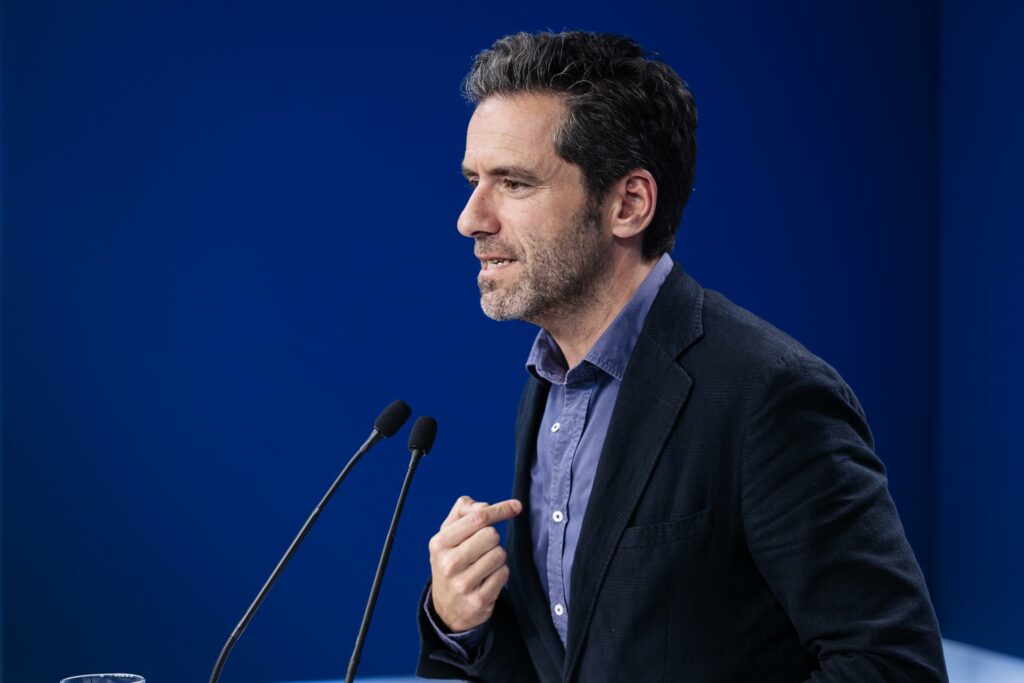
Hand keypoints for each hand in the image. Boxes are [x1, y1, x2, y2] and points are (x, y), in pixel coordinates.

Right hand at [429, 496, 521, 631]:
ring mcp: (463, 584)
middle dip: (493, 539)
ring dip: (497, 557)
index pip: (477, 518)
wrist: (447, 608)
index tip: (516, 506)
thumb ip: (463, 511)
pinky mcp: (479, 600)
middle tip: (482, 549)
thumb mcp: (448, 535)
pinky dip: (500, 573)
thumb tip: (485, 506)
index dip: (499, 509)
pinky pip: (503, 574)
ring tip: (483, 566)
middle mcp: (449, 564)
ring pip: (499, 554)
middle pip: (491, 535)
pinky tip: (487, 580)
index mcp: (440, 543)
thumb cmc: (452, 562)